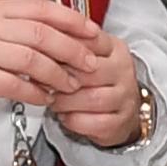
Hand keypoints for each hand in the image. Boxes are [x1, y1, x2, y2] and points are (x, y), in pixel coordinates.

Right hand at [0, 0, 101, 111]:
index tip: (92, 31)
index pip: (41, 8)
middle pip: (41, 34)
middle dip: (71, 49)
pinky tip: (44, 99)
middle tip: (90, 64)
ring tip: (70, 86)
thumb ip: (14, 22)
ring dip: (56, 75)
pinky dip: (34, 93)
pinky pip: (13, 85)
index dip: (71, 19)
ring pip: (31, 60)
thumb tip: (56, 29)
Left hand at [51, 32, 146, 146]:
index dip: (61, 52)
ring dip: (65, 102)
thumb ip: (67, 45)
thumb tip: (40, 44)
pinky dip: (73, 120)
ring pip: (91, 98)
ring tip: (53, 100)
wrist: (120, 108)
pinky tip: (65, 115)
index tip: (43, 57)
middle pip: (89, 72)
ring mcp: (125, 97)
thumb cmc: (97, 79)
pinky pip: (94, 122)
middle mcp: (124, 70)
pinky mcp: (121, 121)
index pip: (87, 43)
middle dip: (61, 79)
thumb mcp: (87, 54)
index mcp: (114, 48)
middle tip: (43, 82)